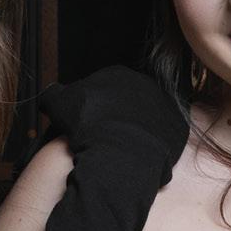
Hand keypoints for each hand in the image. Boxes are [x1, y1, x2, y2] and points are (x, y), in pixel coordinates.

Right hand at [40, 66, 187, 184]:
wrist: (120, 154)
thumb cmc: (87, 126)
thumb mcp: (59, 105)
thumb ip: (54, 94)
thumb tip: (51, 94)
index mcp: (118, 74)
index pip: (107, 87)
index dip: (96, 108)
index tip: (91, 125)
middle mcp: (146, 83)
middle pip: (130, 101)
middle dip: (119, 117)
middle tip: (108, 138)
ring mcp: (165, 104)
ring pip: (148, 117)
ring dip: (138, 130)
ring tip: (124, 149)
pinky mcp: (179, 127)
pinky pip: (165, 135)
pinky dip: (155, 144)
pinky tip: (141, 155)